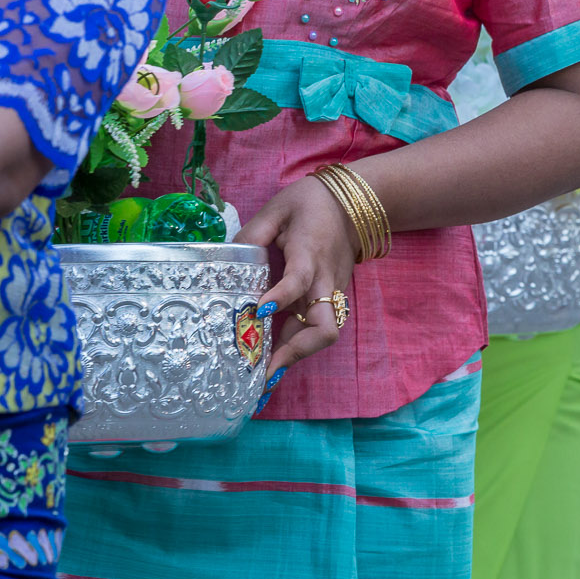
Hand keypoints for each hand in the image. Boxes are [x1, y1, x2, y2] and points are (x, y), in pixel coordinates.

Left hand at [238, 175, 356, 383]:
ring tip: (264, 374)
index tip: (258, 311)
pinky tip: (275, 357)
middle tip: (263, 371)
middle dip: (295, 352)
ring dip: (296, 354)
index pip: (298, 281)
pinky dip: (299, 345)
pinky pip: (318, 327)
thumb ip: (252, 235)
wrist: (353, 203)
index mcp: (309, 253)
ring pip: (323, 334)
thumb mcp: (277, 209)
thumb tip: (226, 261)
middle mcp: (326, 280)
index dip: (281, 297)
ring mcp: (333, 292)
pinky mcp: (333, 298)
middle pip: (324, 328)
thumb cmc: (310, 203)